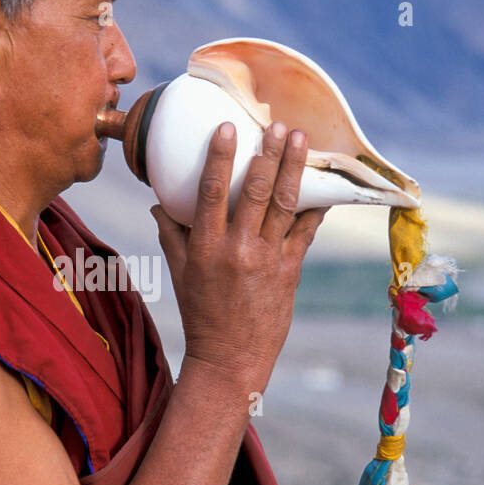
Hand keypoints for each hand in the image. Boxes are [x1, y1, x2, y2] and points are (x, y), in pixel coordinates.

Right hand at [152, 120, 327, 393]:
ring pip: (283, 205)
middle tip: (276, 125)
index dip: (219, 157)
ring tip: (301, 139)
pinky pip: (305, 232)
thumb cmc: (201, 314)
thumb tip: (158, 202)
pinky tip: (325, 184)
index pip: (210, 192)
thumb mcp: (180, 273)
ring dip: (293, 169)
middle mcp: (237, 250)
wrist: (230, 359)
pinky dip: (315, 206)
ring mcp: (267, 260)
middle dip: (266, 154)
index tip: (227, 128)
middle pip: (254, 192)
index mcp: (205, 248)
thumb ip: (171, 235)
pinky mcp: (290, 271)